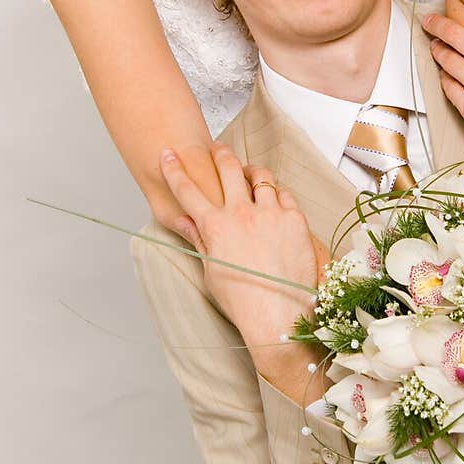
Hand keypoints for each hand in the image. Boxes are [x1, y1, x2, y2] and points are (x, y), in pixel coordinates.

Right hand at [160, 142, 318, 343]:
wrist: (277, 315)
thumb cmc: (242, 300)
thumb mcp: (212, 270)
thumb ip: (200, 239)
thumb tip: (185, 222)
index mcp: (215, 227)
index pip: (188, 191)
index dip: (175, 170)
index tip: (168, 155)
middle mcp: (241, 214)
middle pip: (227, 169)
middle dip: (219, 153)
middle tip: (217, 148)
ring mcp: (270, 214)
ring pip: (260, 176)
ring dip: (251, 170)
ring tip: (249, 171)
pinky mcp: (295, 219)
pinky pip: (284, 193)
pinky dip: (276, 191)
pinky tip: (274, 196)